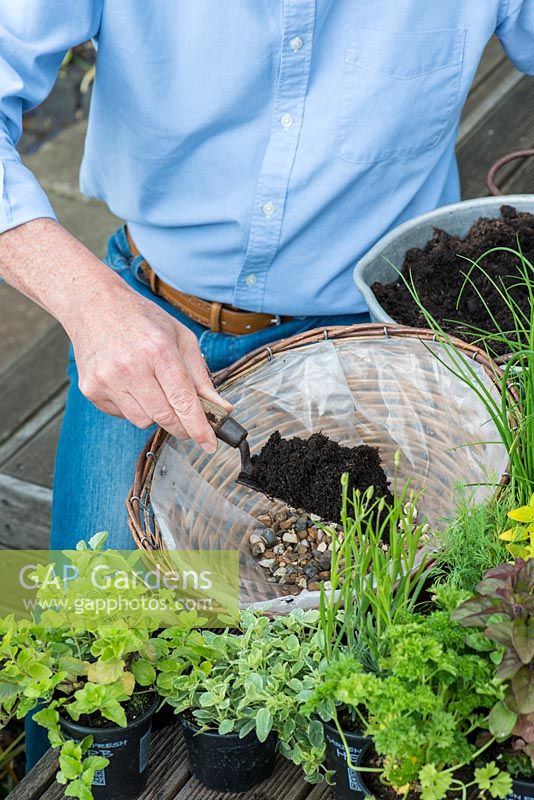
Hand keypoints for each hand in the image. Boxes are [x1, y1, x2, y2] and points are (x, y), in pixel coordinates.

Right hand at [69, 281, 231, 451]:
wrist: (93, 304)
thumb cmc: (142, 319)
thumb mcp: (180, 338)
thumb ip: (201, 377)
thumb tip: (222, 409)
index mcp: (158, 350)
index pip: (183, 401)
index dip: (199, 427)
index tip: (209, 445)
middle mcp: (130, 367)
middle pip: (165, 417)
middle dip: (181, 426)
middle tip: (188, 422)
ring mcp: (107, 379)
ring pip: (143, 421)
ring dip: (155, 413)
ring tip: (151, 385)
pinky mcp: (91, 389)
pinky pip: (123, 415)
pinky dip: (133, 406)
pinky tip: (130, 383)